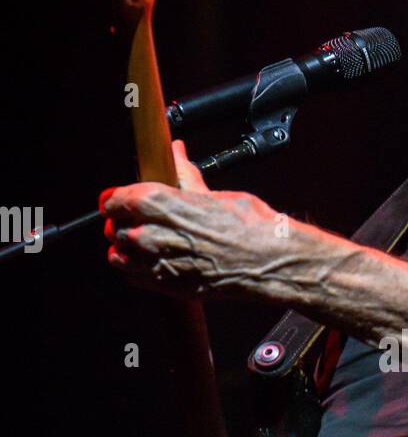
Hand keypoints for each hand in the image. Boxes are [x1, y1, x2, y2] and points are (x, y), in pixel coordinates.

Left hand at [100, 140, 289, 300]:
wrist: (267, 261)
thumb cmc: (247, 226)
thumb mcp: (211, 192)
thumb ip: (184, 174)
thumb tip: (177, 151)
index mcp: (157, 202)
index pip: (112, 200)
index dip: (114, 200)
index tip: (118, 201)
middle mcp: (149, 233)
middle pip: (114, 228)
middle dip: (123, 223)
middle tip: (140, 221)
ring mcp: (155, 263)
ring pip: (119, 255)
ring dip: (126, 248)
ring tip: (143, 244)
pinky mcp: (166, 285)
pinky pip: (134, 277)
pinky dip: (136, 269)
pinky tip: (151, 262)